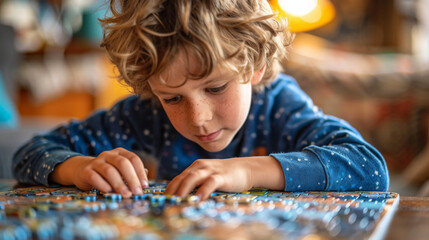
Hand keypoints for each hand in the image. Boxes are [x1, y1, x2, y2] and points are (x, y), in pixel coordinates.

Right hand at [51, 148, 147, 197]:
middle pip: (122, 163)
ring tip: (126, 195)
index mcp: (120, 153)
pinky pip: (94, 177)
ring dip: (119, 184)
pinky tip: (109, 192)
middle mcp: (108, 154)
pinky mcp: (85, 171)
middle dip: (132, 179)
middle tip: (137, 192)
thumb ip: (133, 175)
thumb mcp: (121, 171)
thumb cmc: (107, 173)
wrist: (82, 171)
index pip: (133, 159)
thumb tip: (144, 183)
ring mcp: (96, 161)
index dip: (140, 172)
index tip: (145, 185)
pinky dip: (103, 185)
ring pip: (109, 171)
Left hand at [164, 156, 284, 199]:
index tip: (161, 201)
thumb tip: (182, 200)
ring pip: (192, 178)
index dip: (169, 189)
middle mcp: (200, 167)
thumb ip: (196, 185)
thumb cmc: (225, 176)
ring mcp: (210, 170)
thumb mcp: (207, 178)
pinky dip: (203, 190)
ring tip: (176, 200)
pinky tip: (198, 199)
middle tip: (165, 202)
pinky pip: (210, 182)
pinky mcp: (221, 176)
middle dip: (172, 190)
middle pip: (182, 178)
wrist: (245, 168)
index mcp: (194, 168)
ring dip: (183, 189)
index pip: (178, 178)